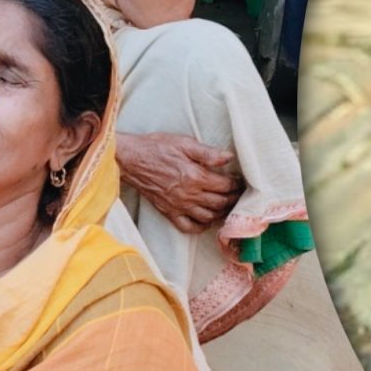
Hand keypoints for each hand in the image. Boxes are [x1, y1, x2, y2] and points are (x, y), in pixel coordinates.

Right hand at [116, 131, 242, 231]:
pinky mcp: (168, 212)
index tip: (239, 182)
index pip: (225, 186)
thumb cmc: (156, 148)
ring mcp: (178, 206)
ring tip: (226, 206)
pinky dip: (201, 227)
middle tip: (238, 194)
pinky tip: (206, 220)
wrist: (131, 159)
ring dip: (221, 213)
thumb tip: (228, 157)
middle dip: (233, 199)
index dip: (236, 184)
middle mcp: (189, 194)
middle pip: (220, 203)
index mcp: (195, 176)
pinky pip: (188, 227)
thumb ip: (207, 153)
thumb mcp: (184, 143)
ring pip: (208, 216)